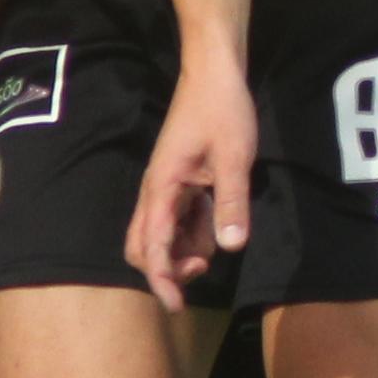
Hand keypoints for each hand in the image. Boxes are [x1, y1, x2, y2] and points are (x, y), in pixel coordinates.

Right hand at [125, 60, 256, 298]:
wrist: (213, 72)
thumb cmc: (223, 109)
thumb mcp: (235, 157)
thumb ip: (232, 201)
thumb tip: (231, 246)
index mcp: (162, 187)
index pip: (151, 245)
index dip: (162, 279)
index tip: (177, 305)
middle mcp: (155, 191)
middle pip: (142, 246)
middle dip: (166, 268)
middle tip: (203, 269)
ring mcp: (165, 186)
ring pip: (159, 235)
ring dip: (182, 249)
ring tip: (216, 239)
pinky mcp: (177, 181)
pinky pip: (175, 219)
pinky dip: (191, 230)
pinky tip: (217, 220)